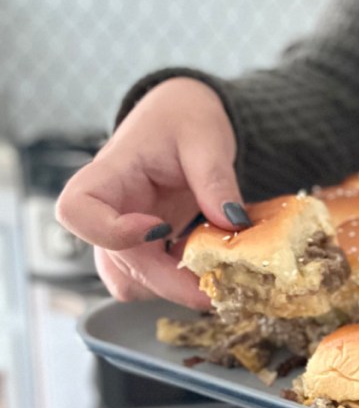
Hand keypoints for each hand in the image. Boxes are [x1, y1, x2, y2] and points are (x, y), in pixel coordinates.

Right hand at [56, 77, 249, 308]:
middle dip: (164, 281)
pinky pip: (150, 279)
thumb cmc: (184, 119)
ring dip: (171, 288)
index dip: (110, 231)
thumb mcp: (205, 139)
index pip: (75, 210)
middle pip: (113, 263)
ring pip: (130, 281)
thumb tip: (233, 222)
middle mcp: (108, 210)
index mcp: (108, 175)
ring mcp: (124, 233)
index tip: (159, 230)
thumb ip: (215, 180)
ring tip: (214, 278)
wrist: (185, 117)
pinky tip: (209, 269)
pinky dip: (179, 284)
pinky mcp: (145, 247)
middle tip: (212, 289)